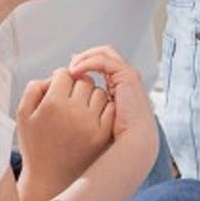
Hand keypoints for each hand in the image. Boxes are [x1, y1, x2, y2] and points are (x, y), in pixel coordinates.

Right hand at [15, 66, 114, 200]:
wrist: (50, 179)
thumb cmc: (34, 145)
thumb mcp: (22, 115)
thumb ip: (34, 88)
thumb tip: (55, 76)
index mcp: (52, 104)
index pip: (64, 73)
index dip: (59, 79)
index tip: (56, 91)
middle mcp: (74, 112)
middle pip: (83, 81)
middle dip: (76, 86)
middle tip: (68, 100)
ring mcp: (91, 124)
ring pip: (99, 92)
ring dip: (91, 96)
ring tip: (79, 109)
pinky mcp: (103, 134)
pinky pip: (110, 109)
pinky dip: (102, 109)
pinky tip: (90, 118)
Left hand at [67, 45, 159, 192]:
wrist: (133, 146)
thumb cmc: (116, 141)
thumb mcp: (97, 122)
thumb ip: (88, 109)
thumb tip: (70, 101)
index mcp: (118, 89)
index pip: (100, 66)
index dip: (82, 65)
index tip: (66, 74)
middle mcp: (124, 81)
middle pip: (103, 56)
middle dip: (82, 58)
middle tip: (67, 68)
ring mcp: (128, 77)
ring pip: (104, 54)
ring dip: (84, 58)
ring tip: (69, 70)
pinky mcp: (128, 77)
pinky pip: (105, 61)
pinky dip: (88, 62)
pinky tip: (75, 71)